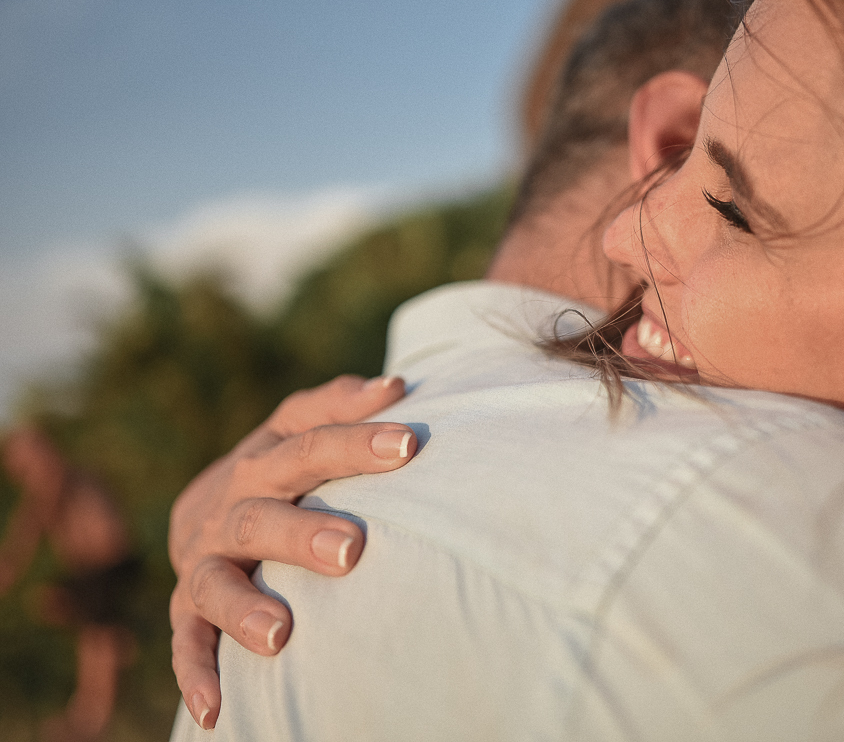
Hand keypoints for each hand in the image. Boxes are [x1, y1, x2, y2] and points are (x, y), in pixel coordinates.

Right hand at [169, 374, 412, 729]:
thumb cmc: (281, 471)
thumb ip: (341, 406)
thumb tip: (397, 386)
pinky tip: (214, 708)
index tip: (409, 443)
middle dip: (302, 531)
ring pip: (215, 580)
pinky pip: (185, 641)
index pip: (307, 439)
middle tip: (352, 550)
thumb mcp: (300, 430)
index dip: (354, 439)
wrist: (201, 511)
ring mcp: (204, 558)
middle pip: (261, 511)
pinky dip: (196, 672)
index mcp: (265, 457)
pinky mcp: (187, 607)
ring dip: (245, 606)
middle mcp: (230, 504)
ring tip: (281, 633)